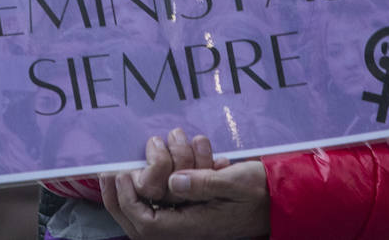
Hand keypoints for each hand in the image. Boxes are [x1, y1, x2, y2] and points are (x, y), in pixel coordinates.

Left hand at [100, 130, 268, 238]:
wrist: (279, 199)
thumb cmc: (260, 190)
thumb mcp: (237, 182)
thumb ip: (204, 183)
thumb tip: (172, 182)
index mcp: (195, 227)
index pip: (147, 225)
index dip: (128, 202)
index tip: (123, 174)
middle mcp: (187, 228)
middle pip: (140, 224)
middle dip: (119, 199)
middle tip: (109, 172)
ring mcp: (187, 221)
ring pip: (148, 213)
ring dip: (138, 187)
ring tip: (137, 159)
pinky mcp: (190, 211)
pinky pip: (160, 205)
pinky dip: (150, 187)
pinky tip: (151, 165)